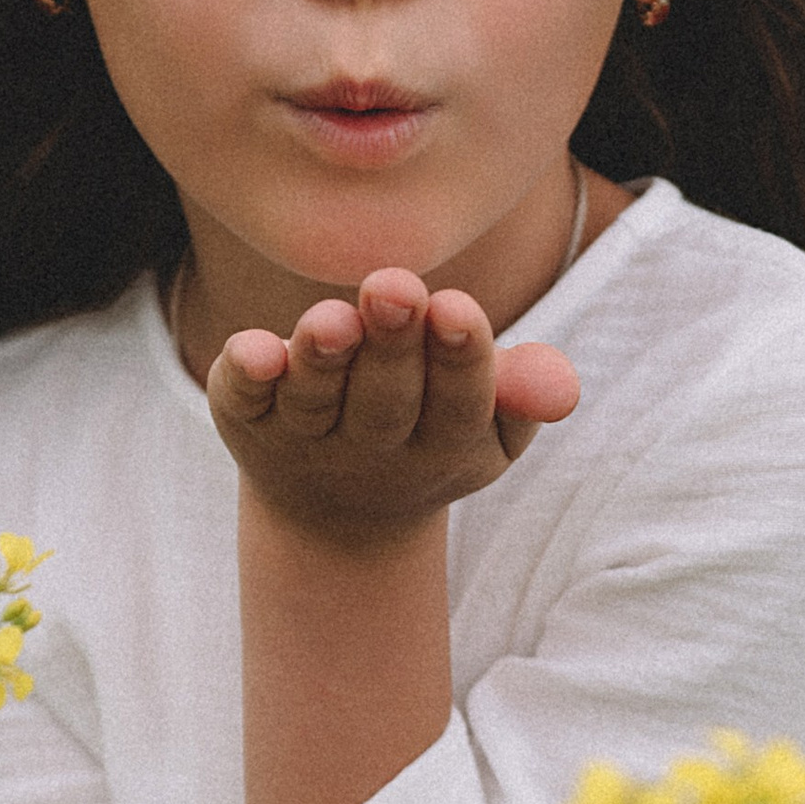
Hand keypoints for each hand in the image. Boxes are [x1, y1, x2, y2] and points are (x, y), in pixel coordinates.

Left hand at [208, 267, 578, 551]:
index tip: (456, 309)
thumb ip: (525, 395)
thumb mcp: (489, 426)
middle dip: (390, 346)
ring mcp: (302, 437)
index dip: (458, 360)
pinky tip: (252, 350)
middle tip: (392, 288)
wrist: (337, 515)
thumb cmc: (431, 432)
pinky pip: (241, 401)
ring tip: (330, 318)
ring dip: (321, 360)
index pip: (458, 406)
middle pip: (383, 401)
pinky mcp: (244, 421)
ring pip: (313, 401)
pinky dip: (244, 378)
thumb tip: (562, 386)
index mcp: (442, 446)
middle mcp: (370, 447)